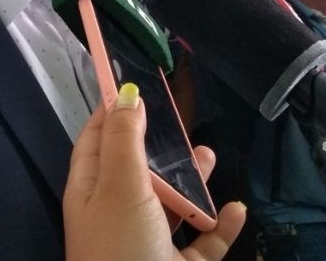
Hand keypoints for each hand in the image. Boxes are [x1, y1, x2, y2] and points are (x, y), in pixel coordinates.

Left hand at [64, 83, 246, 260]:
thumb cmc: (122, 249)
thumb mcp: (120, 185)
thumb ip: (125, 139)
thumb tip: (125, 95)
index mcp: (91, 192)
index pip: (96, 140)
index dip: (112, 111)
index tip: (132, 82)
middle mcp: (115, 215)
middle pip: (137, 168)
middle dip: (160, 144)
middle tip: (182, 120)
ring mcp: (145, 245)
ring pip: (170, 203)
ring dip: (191, 180)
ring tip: (209, 157)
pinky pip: (200, 244)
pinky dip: (218, 227)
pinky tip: (234, 211)